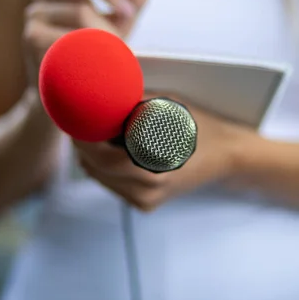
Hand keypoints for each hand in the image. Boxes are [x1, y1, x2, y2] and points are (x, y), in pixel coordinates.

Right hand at [22, 0, 148, 84]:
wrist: (62, 100)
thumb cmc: (88, 61)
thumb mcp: (112, 32)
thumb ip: (127, 11)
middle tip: (128, 12)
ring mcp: (34, 16)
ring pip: (80, 10)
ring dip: (107, 31)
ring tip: (118, 51)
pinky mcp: (32, 38)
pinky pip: (71, 38)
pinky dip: (93, 48)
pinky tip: (97, 62)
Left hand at [74, 94, 252, 210]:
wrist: (226, 156)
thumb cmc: (198, 126)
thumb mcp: (166, 107)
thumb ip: (131, 104)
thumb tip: (98, 94)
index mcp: (151, 164)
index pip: (98, 151)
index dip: (81, 132)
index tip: (72, 114)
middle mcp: (147, 188)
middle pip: (93, 165)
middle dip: (83, 141)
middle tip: (79, 119)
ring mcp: (145, 200)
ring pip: (98, 176)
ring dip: (92, 154)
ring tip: (96, 130)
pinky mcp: (145, 205)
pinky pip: (111, 184)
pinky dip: (105, 166)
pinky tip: (112, 148)